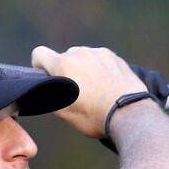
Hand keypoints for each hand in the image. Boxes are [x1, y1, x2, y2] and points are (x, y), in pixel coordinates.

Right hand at [31, 45, 146, 137]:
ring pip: (82, 57)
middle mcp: (79, 53)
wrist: (129, 112)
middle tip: (76, 91)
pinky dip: (98, 68)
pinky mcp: (113, 56)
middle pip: (63, 57)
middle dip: (66, 70)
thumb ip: (48, 95)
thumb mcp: (64, 112)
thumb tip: (43, 88)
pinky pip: (99, 58)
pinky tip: (106, 85)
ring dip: (83, 68)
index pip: (39, 54)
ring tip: (94, 90)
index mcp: (63, 65)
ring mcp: (98, 53)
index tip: (47, 76)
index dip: (39, 66)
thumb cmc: (94, 115)